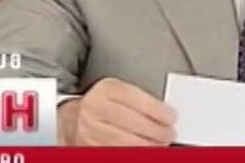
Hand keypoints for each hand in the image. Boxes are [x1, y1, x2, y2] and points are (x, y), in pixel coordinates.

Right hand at [57, 78, 176, 145]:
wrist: (73, 119)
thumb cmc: (103, 104)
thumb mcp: (119, 92)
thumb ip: (141, 99)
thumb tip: (167, 114)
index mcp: (106, 89)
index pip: (136, 99)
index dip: (158, 110)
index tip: (171, 117)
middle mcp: (95, 108)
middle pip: (132, 122)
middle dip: (156, 131)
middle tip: (169, 134)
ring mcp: (90, 130)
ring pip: (124, 142)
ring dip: (148, 146)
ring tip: (160, 145)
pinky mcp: (89, 147)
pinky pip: (116, 153)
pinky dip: (134, 153)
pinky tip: (145, 151)